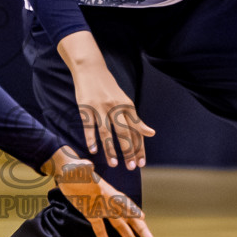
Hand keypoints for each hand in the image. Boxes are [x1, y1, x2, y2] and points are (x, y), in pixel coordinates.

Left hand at [42, 147, 153, 236]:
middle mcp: (107, 201)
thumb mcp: (78, 168)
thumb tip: (86, 165)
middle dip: (138, 227)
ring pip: (118, 224)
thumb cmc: (74, 168)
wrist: (66, 172)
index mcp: (106, 190)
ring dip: (128, 235)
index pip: (121, 201)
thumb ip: (83, 168)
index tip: (142, 217)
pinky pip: (100, 229)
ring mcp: (100, 208)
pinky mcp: (90, 213)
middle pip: (126, 216)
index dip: (131, 209)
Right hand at [55, 37, 152, 169]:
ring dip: (110, 149)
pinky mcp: (86, 107)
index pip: (136, 131)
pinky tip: (93, 150)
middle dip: (129, 151)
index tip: (142, 162)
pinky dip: (91, 138)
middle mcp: (115, 107)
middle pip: (124, 133)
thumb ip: (136, 119)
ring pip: (106, 132)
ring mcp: (100, 107)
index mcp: (127, 106)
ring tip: (113, 163)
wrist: (91, 69)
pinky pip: (89, 126)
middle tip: (131, 167)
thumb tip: (150, 133)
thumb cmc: (109, 88)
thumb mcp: (125, 102)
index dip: (140, 147)